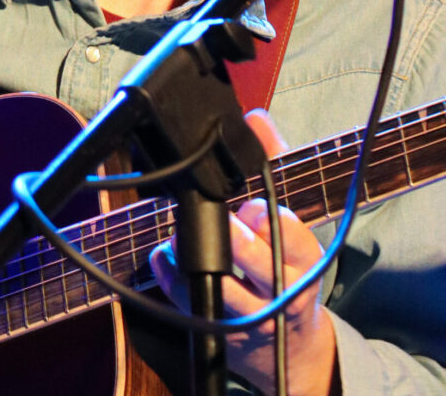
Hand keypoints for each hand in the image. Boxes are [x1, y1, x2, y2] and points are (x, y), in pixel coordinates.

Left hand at [150, 110, 339, 395]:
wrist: (289, 344)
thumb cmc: (283, 264)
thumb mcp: (288, 221)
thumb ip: (273, 165)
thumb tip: (257, 117)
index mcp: (302, 257)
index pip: (289, 232)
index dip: (267, 217)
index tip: (252, 207)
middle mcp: (280, 288)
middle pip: (258, 262)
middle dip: (237, 241)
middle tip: (219, 222)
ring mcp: (252, 315)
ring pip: (224, 291)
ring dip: (195, 262)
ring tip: (177, 239)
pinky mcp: (223, 332)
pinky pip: (192, 305)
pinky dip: (171, 279)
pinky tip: (161, 257)